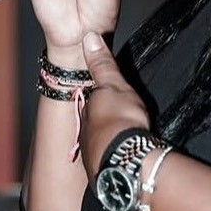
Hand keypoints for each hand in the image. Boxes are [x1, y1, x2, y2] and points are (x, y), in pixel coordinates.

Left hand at [80, 31, 149, 180]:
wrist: (125, 161)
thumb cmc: (120, 121)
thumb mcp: (114, 85)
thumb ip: (103, 64)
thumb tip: (88, 37)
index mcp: (89, 109)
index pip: (92, 100)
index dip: (102, 98)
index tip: (113, 99)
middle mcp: (85, 133)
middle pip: (95, 124)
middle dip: (105, 124)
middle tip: (123, 123)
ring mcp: (91, 154)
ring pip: (99, 144)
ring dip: (110, 143)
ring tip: (125, 143)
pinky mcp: (101, 173)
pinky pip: (107, 161)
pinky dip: (115, 159)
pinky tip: (125, 160)